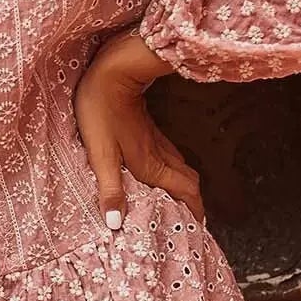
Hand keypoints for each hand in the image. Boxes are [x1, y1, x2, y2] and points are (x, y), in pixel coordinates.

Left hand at [73, 30, 204, 226]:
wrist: (112, 71)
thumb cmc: (102, 111)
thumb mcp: (101, 154)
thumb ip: (110, 189)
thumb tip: (115, 223)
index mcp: (151, 166)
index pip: (186, 194)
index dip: (195, 212)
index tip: (199, 229)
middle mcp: (160, 156)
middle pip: (190, 183)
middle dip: (195, 202)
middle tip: (193, 220)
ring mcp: (158, 141)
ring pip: (183, 168)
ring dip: (187, 187)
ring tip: (182, 203)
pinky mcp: (151, 129)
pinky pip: (172, 156)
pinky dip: (176, 171)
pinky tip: (166, 173)